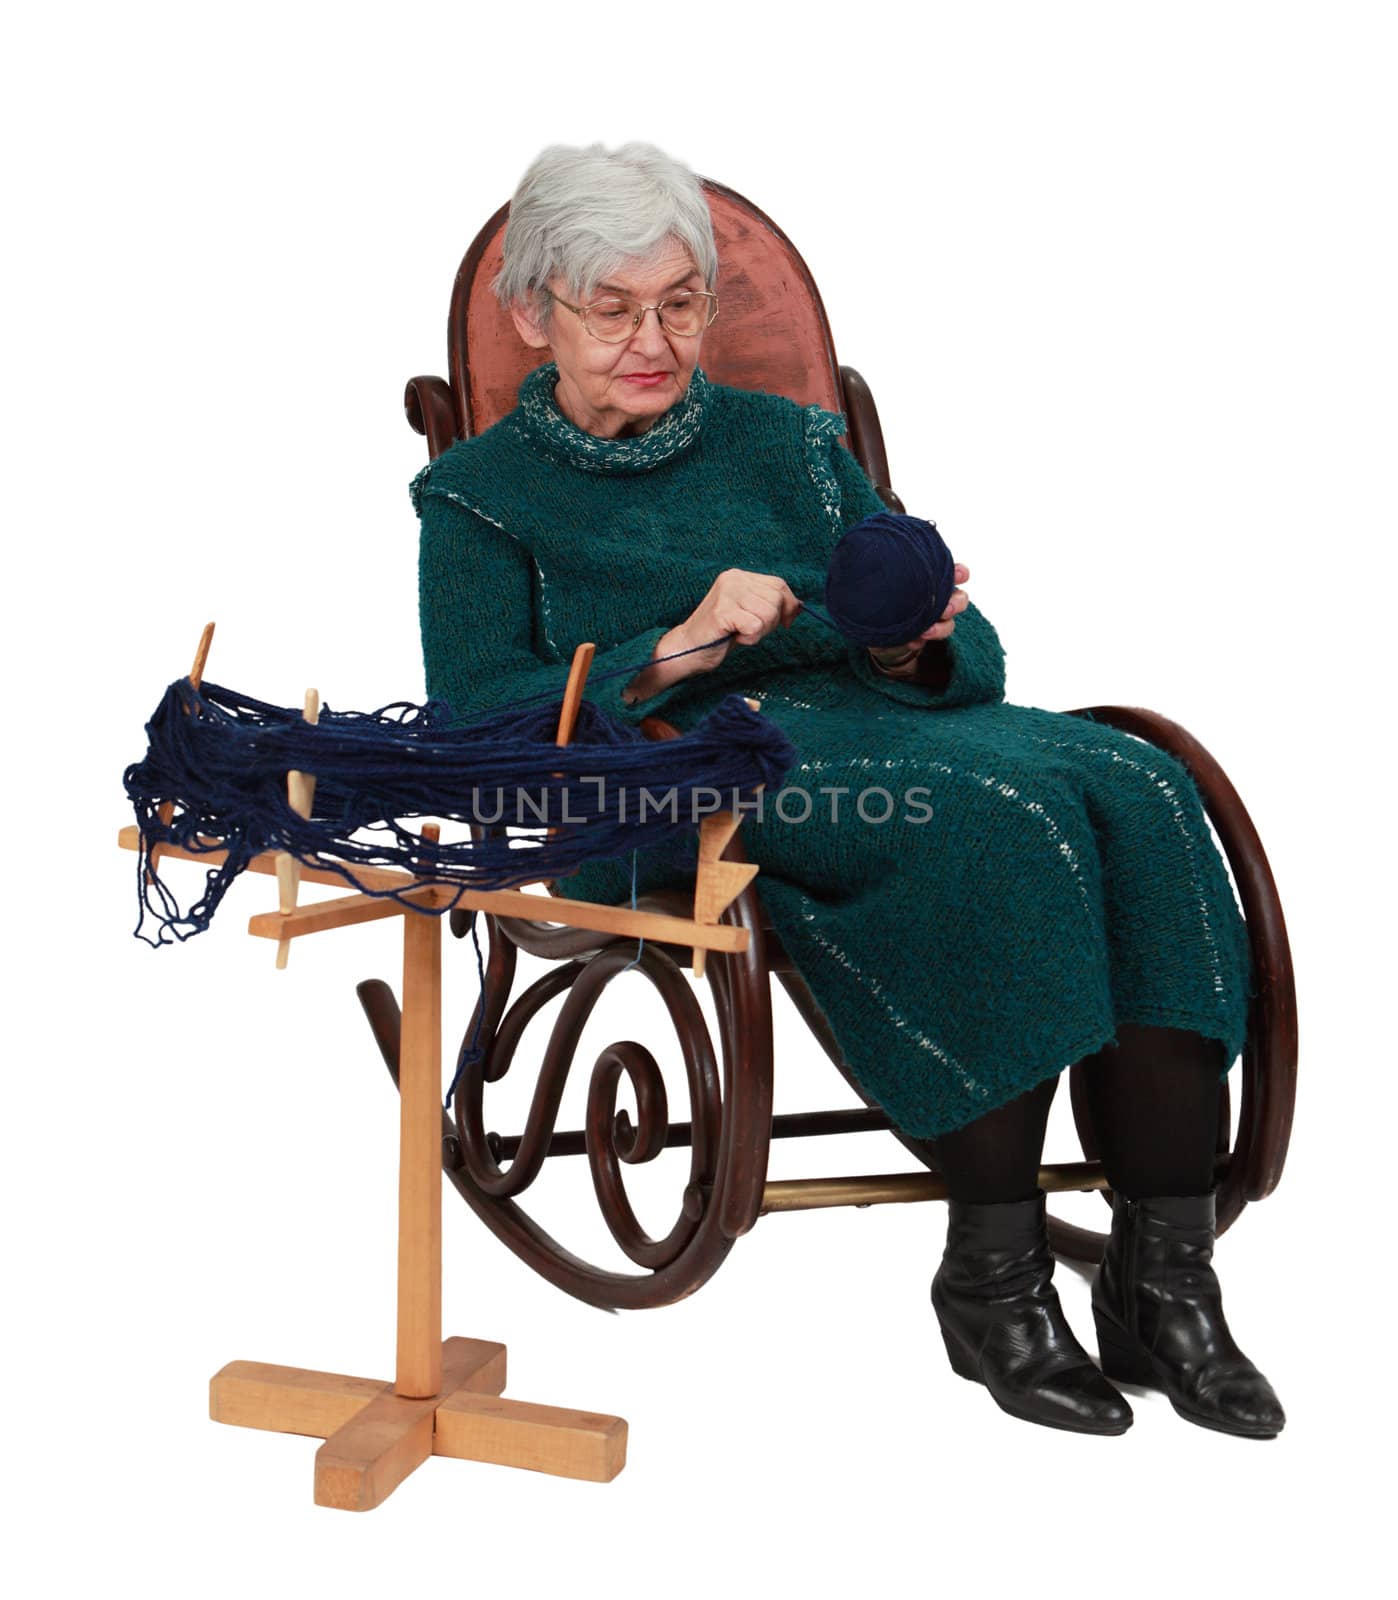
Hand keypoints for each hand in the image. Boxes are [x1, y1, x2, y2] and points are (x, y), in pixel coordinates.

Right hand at [621, 568, 800, 706]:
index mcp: (739, 576)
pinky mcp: (722, 611)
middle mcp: (733, 579)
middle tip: (751, 630)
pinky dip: (750, 638)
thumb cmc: (720, 634)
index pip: (779, 584)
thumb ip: (770, 604)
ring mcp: (727, 594)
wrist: (687, 649)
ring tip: (740, 633)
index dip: (788, 606)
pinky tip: (734, 637)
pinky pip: (756, 626)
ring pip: (769, 613)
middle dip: (772, 622)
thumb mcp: (749, 613)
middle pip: (777, 599)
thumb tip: (800, 606)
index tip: (785, 623)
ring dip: (760, 632)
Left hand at [867, 564, 970, 678]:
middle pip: (960, 599)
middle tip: (945, 610)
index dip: (960, 573)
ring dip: (941, 628)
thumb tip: (882, 566)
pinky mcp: (924, 637)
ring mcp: (934, 620)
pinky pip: (929, 642)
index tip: (959, 575)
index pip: (955, 573)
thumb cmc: (880, 599)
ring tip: (926, 632)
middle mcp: (937, 599)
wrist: (873, 627)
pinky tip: (911, 641)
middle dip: (956, 604)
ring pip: (950, 624)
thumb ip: (887, 576)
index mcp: (931, 579)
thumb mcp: (880, 583)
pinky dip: (921, 642)